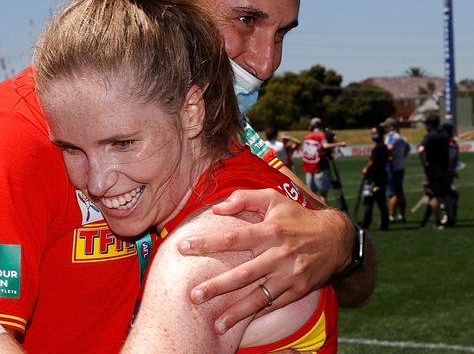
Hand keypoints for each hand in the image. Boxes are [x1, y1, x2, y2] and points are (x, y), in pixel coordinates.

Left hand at [177, 188, 350, 332]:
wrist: (336, 239)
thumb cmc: (297, 216)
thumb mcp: (273, 198)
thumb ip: (243, 198)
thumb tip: (216, 208)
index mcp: (270, 231)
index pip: (232, 237)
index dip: (206, 243)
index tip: (183, 247)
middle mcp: (279, 255)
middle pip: (242, 274)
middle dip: (216, 286)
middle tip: (193, 295)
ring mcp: (289, 276)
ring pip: (258, 297)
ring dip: (236, 312)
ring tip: (215, 323)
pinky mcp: (298, 291)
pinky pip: (273, 305)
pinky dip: (256, 314)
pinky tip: (239, 321)